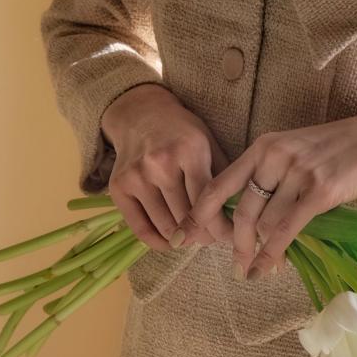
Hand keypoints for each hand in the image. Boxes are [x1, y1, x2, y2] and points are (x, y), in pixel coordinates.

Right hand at [100, 83, 234, 251]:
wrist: (141, 114)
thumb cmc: (182, 131)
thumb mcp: (209, 143)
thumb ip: (224, 176)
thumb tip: (238, 214)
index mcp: (189, 150)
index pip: (207, 201)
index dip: (221, 226)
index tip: (230, 236)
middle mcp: (160, 164)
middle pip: (186, 218)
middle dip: (205, 236)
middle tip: (213, 239)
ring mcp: (136, 176)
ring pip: (165, 227)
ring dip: (183, 240)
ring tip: (194, 238)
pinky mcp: (118, 187)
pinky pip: (140, 229)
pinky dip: (158, 243)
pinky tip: (171, 242)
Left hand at [169, 106, 356, 280]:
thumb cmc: (338, 147)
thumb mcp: (294, 151)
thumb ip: (268, 175)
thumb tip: (247, 218)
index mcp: (263, 146)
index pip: (219, 183)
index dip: (198, 214)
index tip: (183, 237)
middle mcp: (274, 156)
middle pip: (240, 210)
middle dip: (232, 243)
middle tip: (232, 264)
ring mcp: (297, 173)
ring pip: (265, 223)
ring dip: (259, 251)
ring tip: (257, 267)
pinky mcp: (320, 191)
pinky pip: (286, 229)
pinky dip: (272, 254)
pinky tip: (265, 269)